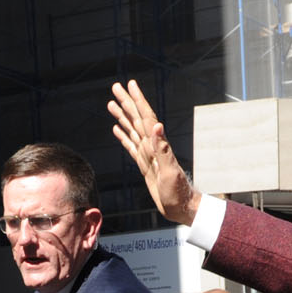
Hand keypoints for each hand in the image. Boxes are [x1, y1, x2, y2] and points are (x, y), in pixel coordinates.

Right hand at [108, 80, 200, 225]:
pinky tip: (117, 128)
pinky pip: (131, 146)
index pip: (145, 117)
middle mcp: (151, 146)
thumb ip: (162, 149)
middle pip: (136, 119)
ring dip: (122, 116)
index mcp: (156, 145)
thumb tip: (156, 125)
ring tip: (111, 103)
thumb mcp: (169, 171)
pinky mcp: (144, 164)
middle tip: (116, 86)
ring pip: (131, 130)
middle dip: (126, 102)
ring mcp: (147, 154)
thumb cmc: (177, 192)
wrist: (180, 207)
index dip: (138, 100)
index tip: (131, 85)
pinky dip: (123, 136)